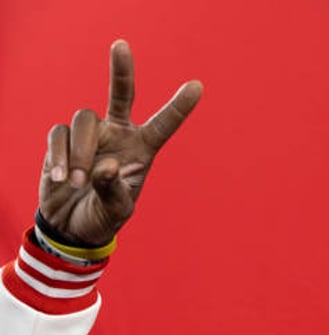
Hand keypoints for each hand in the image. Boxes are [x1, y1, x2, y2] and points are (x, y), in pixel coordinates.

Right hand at [38, 39, 202, 245]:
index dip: (179, 106)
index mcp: (142, 149)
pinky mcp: (63, 139)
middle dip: (121, 70)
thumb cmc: (104, 216)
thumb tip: (104, 166)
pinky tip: (61, 178)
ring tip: (77, 182)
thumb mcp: (117, 211)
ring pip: (84, 120)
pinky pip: (59, 134)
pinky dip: (60, 155)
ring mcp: (91, 134)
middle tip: (121, 45)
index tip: (198, 85)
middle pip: (121, 95)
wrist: (72, 225)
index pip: (163, 125)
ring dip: (81, 152)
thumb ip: (113, 190)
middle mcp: (118, 134)